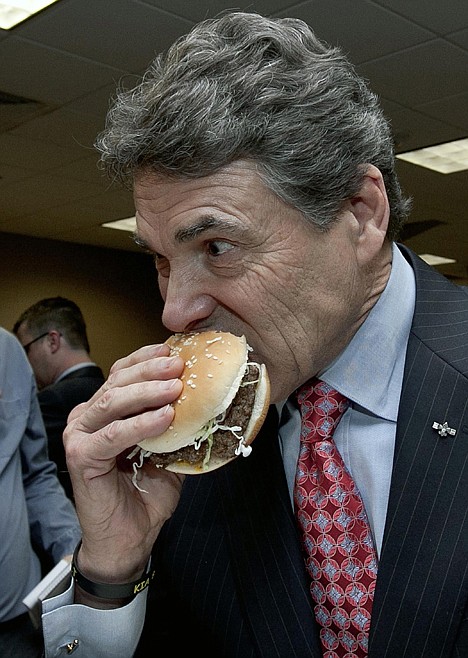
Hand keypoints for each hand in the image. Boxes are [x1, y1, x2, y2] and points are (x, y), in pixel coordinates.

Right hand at [64, 343, 183, 585]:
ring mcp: (79, 435)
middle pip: (117, 382)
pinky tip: (165, 417)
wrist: (128, 538)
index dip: (146, 359)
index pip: (122, 374)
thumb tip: (207, 399)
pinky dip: (140, 424)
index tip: (172, 350)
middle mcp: (87, 418)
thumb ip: (176, 425)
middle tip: (179, 366)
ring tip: (176, 388)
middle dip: (150, 370)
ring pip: (113, 401)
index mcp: (104, 411)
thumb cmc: (145, 493)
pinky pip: (114, 434)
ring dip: (147, 392)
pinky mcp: (80, 456)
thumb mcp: (167, 450)